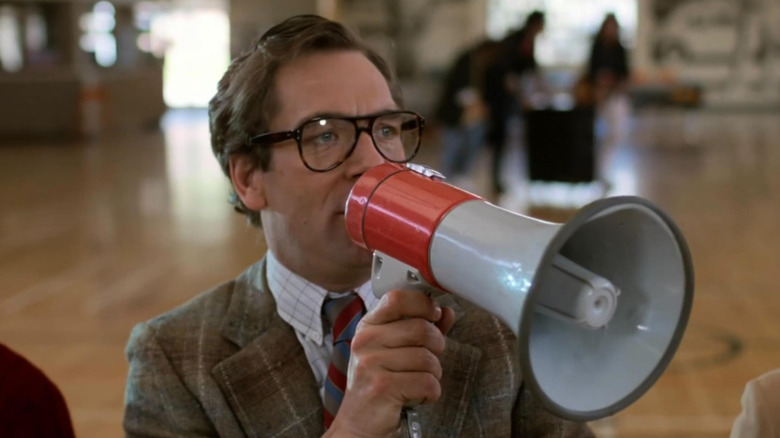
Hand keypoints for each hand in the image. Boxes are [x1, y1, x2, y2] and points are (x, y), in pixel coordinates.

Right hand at [324, 290, 454, 437]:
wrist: (359, 422)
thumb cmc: (379, 383)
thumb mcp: (397, 351)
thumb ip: (422, 329)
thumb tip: (447, 312)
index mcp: (369, 326)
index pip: (398, 298)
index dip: (424, 305)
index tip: (433, 316)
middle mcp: (366, 341)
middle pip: (422, 329)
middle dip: (436, 347)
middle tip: (426, 361)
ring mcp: (371, 363)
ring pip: (428, 359)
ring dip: (432, 375)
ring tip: (416, 381)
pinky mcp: (382, 387)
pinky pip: (427, 382)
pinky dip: (430, 393)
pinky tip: (415, 395)